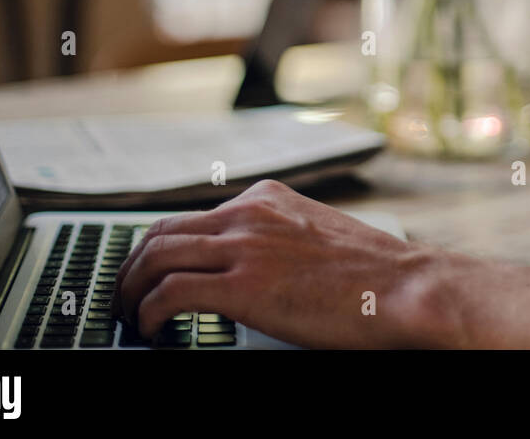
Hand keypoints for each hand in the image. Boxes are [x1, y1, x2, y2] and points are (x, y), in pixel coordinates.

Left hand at [110, 180, 437, 347]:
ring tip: (129, 318)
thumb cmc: (374, 273)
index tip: (148, 273)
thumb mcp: (318, 234)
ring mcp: (245, 247)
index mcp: (267, 198)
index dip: (159, 248)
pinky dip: (149, 314)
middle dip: (133, 268)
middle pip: (161, 232)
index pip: (190, 217)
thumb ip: (279, 238)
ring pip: (155, 258)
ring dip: (130, 291)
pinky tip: (153, 331)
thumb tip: (253, 264)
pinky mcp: (244, 286)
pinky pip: (170, 294)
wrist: (405, 287)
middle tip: (124, 298)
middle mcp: (249, 214)